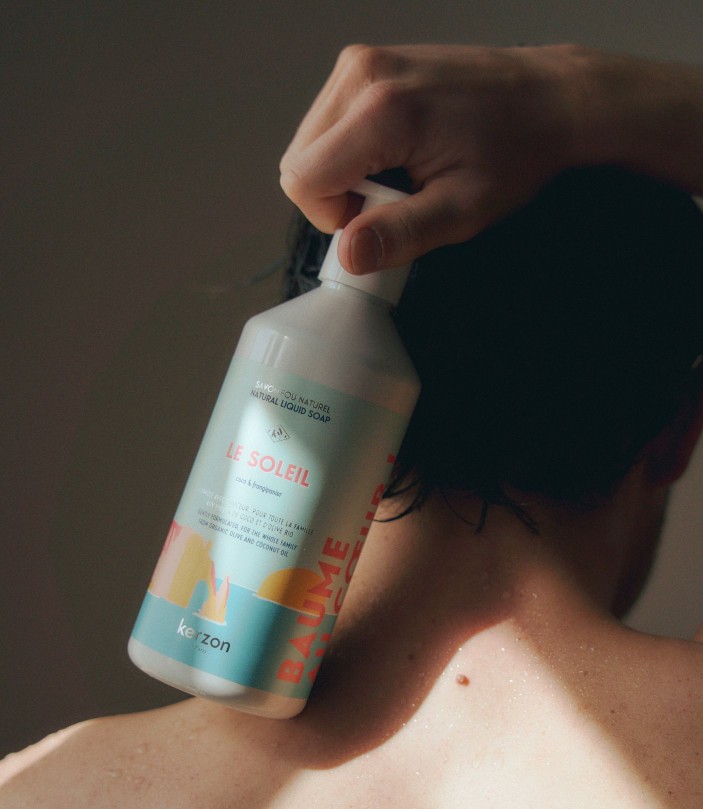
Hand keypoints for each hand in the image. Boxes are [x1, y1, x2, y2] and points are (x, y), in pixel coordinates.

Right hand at [279, 44, 584, 272]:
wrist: (545, 97)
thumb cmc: (513, 150)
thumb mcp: (463, 209)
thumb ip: (402, 234)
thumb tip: (349, 255)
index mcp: (382, 112)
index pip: (302, 179)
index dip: (330, 216)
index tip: (375, 220)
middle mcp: (362, 75)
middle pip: (298, 161)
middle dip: (334, 195)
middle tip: (393, 198)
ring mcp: (361, 62)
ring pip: (309, 144)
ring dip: (342, 173)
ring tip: (400, 173)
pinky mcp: (365, 63)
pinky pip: (328, 124)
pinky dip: (350, 150)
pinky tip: (395, 152)